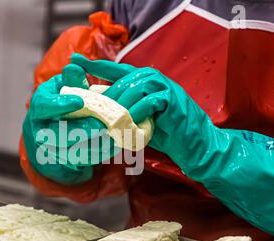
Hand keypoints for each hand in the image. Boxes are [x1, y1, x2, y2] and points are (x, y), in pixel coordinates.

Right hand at [22, 64, 118, 184]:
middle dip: (81, 130)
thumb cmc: (61, 101)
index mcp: (40, 108)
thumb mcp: (62, 86)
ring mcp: (54, 149)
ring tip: (113, 134)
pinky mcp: (68, 161)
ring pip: (73, 151)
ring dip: (95, 144)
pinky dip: (101, 152)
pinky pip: (85, 159)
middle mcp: (41, 131)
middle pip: (58, 134)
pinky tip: (115, 143)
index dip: (60, 105)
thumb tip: (75, 67)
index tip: (79, 101)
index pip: (44, 106)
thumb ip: (71, 80)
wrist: (51, 131)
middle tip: (101, 124)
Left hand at [72, 53, 273, 240]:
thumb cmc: (167, 135)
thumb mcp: (139, 122)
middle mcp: (155, 81)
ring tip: (111, 120)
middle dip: (107, 94)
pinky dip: (138, 112)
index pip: (117, 70)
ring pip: (136, 86)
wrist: (197, 147)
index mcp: (145, 84)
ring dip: (121, 104)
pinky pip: (151, 100)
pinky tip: (129, 123)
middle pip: (124, 78)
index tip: (76, 61)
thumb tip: (98, 114)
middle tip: (94, 110)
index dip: (96, 65)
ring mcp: (166, 88)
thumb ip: (123, 113)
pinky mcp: (174, 100)